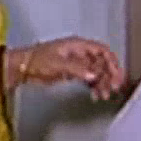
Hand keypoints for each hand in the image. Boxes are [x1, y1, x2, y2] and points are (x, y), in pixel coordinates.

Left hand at [13, 37, 127, 99]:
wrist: (23, 68)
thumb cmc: (37, 60)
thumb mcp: (58, 64)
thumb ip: (77, 69)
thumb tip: (94, 74)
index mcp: (78, 45)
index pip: (102, 51)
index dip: (111, 63)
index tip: (116, 76)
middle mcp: (80, 53)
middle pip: (102, 63)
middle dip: (109, 75)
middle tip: (114, 88)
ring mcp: (77, 63)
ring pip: (97, 72)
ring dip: (103, 83)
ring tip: (104, 95)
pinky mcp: (72, 72)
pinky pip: (89, 78)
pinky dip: (94, 86)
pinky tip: (96, 95)